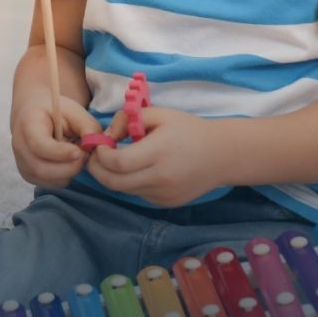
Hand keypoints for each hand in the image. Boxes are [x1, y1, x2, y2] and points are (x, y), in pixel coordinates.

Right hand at [10, 96, 97, 187]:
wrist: (34, 115)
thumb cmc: (54, 112)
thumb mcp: (72, 110)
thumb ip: (87, 126)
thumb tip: (95, 145)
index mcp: (27, 124)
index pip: (39, 145)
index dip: (60, 153)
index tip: (79, 152)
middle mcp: (19, 145)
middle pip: (41, 168)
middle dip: (69, 168)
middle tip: (85, 156)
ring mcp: (21, 163)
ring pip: (47, 179)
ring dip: (68, 173)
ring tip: (77, 157)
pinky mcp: (28, 174)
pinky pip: (49, 184)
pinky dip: (64, 177)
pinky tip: (68, 163)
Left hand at [87, 106, 229, 206]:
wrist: (222, 155)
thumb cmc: (188, 129)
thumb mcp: (158, 114)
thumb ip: (126, 119)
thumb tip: (106, 136)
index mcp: (158, 153)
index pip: (116, 163)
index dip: (100, 155)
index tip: (99, 145)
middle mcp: (161, 178)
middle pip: (114, 183)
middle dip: (96, 170)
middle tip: (94, 157)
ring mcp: (164, 194)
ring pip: (124, 190)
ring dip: (113, 177)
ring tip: (116, 161)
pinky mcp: (168, 203)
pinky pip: (139, 194)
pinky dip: (130, 183)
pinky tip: (139, 170)